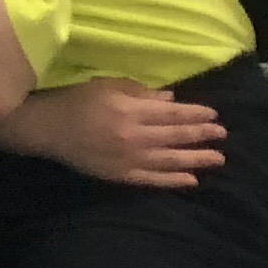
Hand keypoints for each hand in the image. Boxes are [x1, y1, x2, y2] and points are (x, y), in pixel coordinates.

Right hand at [5, 75, 226, 188]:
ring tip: (217, 159)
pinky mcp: (120, 175)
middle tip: (222, 134)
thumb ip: (139, 92)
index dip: (195, 114)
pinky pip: (152, 180)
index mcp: (129, 110)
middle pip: (175, 136)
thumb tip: (171, 100)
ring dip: (196, 159)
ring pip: (170, 160)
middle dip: (202, 135)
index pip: (172, 113)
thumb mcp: (105, 86)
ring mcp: (128, 159)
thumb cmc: (74, 101)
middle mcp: (133, 136)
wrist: (45, 129)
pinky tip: (190, 180)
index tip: (214, 115)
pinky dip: (173, 180)